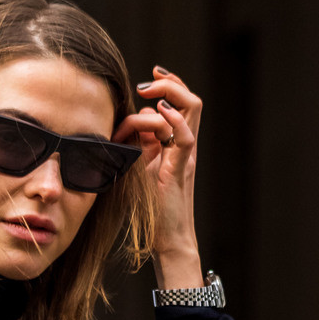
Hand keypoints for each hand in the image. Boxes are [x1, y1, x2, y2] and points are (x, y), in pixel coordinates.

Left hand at [117, 66, 202, 290]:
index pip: (180, 103)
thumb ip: (137, 145)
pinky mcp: (181, 168)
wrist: (167, 238)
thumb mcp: (139, 168)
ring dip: (171, 93)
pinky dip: (174, 120)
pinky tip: (158, 113)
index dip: (167, 85)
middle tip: (146, 82)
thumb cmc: (151, 209)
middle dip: (170, 82)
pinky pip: (186, 137)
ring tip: (150, 94)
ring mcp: (185, 155)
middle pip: (190, 100)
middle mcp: (184, 145)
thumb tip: (125, 125)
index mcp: (176, 143)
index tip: (145, 81)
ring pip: (192, 109)